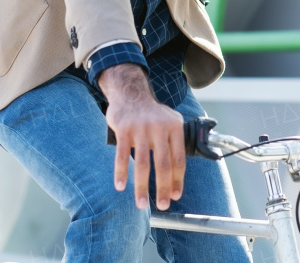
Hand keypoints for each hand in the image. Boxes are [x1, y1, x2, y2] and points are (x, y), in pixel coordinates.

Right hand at [99, 64, 185, 210]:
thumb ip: (174, 144)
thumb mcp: (170, 122)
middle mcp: (159, 127)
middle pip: (163, 164)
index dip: (178, 179)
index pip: (179, 159)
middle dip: (163, 188)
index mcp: (174, 127)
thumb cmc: (152, 114)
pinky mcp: (123, 129)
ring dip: (142, 186)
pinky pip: (122, 155)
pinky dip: (121, 172)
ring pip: (142, 163)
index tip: (175, 196)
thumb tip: (177, 177)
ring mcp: (140, 128)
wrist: (130, 93)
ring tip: (141, 203)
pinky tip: (120, 186)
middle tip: (162, 205)